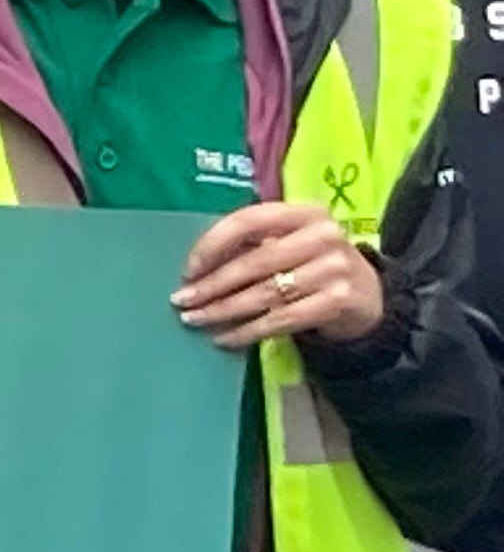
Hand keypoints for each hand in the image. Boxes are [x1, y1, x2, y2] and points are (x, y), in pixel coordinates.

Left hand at [177, 200, 384, 350]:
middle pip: (254, 262)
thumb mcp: (288, 245)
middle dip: (212, 285)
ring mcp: (335, 268)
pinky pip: (281, 319)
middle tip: (182, 301)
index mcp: (305, 213)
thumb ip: (251, 247)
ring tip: (195, 320)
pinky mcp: (339, 300)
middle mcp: (323, 235)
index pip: (249, 220)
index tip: (188, 270)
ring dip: (223, 310)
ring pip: (264, 293)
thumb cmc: (312, 267)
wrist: (368, 297)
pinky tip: (224, 339)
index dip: (213, 245)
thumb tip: (195, 271)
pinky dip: (248, 331)